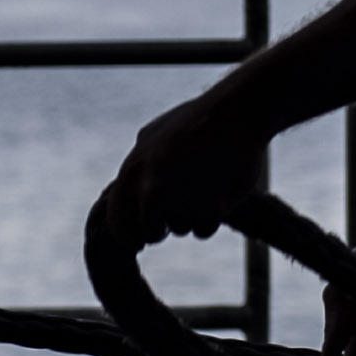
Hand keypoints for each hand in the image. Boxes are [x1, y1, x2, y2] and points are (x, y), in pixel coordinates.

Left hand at [100, 91, 260, 246]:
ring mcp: (181, 200)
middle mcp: (152, 188)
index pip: (118, 220)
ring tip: (204, 183)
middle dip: (159, 230)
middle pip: (150, 233)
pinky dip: (210, 218)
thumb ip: (136, 167)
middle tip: (171, 218)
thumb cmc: (195, 123)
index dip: (128, 235)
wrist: (237, 114)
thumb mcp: (152, 136)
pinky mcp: (210, 208)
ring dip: (190, 215)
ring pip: (181, 229)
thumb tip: (129, 198)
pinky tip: (217, 192)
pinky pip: (203, 230)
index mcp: (133, 169)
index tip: (138, 241)